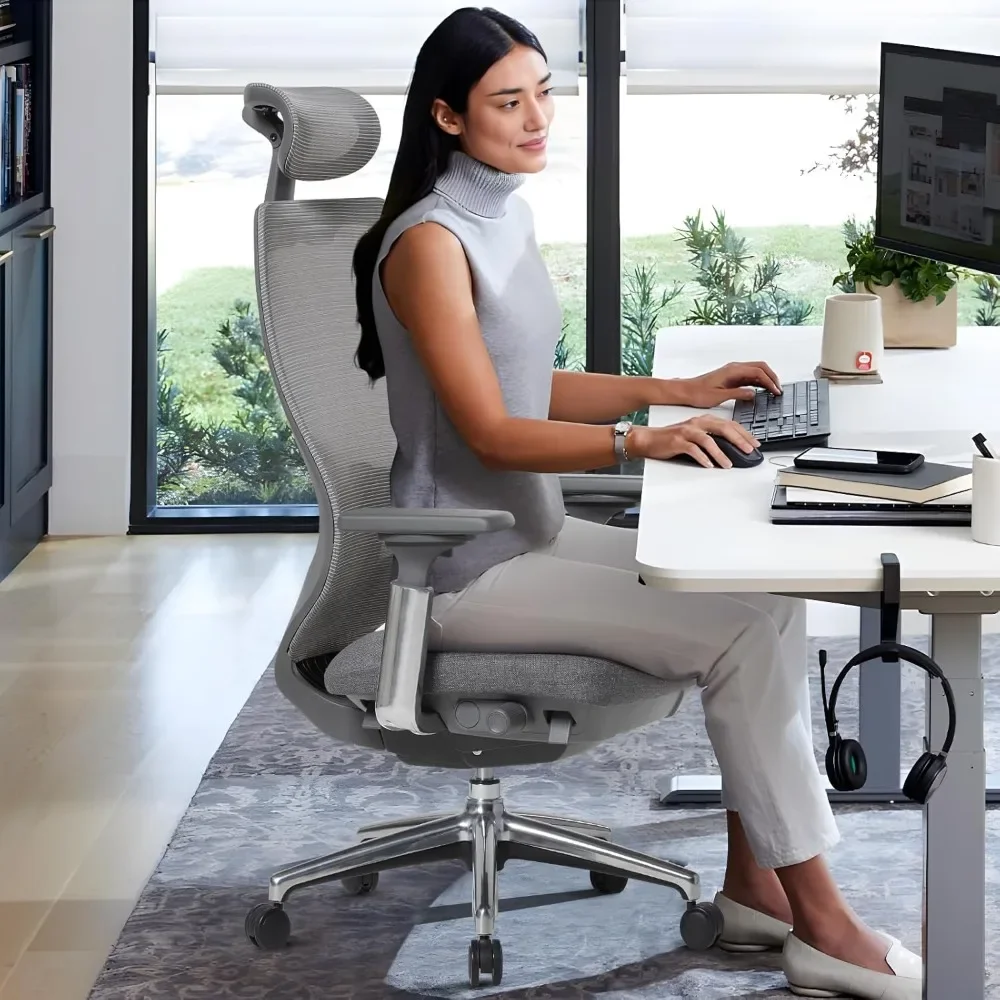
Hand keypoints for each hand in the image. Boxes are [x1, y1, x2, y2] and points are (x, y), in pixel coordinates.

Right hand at [630, 414, 758, 468]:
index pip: (729, 424)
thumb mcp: (695, 434)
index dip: (744, 433)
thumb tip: (731, 450)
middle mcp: (697, 423)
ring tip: (728, 464)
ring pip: (709, 440)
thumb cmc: (672, 439)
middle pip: (723, 429)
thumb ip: (711, 438)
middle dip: (739, 440)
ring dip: (721, 453)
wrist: (649, 439)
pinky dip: (702, 458)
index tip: (755, 443)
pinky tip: (708, 465)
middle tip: (749, 450)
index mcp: (704, 420)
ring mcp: (687, 431)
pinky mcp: (678, 441)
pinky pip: (693, 449)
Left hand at [676, 361, 781, 407]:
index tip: (775, 391)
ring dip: (766, 379)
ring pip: (756, 371)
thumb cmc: (698, 393)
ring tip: (774, 390)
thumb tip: (753, 393)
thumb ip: (737, 394)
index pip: (758, 371)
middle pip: (760, 367)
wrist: (686, 391)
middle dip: (772, 377)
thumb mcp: (719, 396)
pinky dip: (759, 381)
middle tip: (778, 390)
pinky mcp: (732, 377)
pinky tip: (762, 390)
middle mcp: (734, 368)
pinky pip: (750, 376)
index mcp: (732, 370)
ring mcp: (733, 372)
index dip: (769, 381)